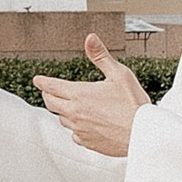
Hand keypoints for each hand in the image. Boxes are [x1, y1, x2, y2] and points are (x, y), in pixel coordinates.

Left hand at [36, 36, 148, 159]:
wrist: (143, 133)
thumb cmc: (133, 105)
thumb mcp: (119, 74)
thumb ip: (101, 56)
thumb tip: (90, 40)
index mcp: (80, 94)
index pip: (52, 86)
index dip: (42, 82)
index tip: (38, 80)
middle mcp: (75, 112)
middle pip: (51, 103)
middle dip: (48, 95)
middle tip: (49, 91)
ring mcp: (80, 129)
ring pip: (62, 119)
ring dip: (62, 111)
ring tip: (70, 106)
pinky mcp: (87, 142)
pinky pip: (74, 134)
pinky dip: (75, 128)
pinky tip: (84, 124)